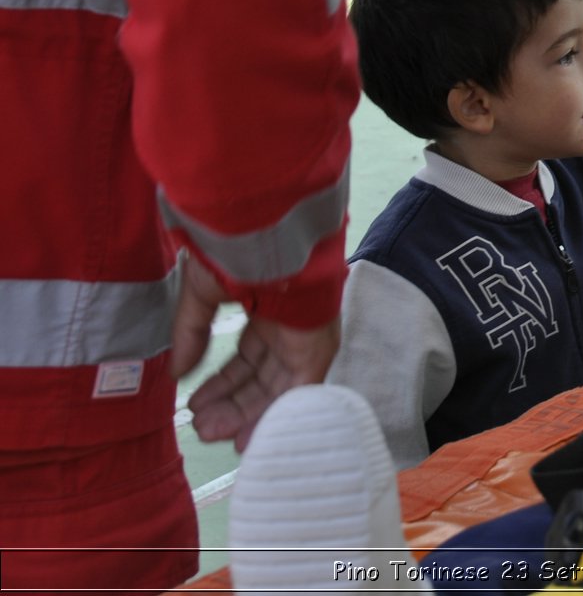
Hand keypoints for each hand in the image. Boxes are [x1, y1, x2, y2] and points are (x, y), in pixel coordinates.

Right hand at [172, 256, 340, 451]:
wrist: (266, 234)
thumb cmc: (235, 252)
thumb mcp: (202, 293)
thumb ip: (191, 333)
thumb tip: (176, 372)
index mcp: (266, 308)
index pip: (246, 358)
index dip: (222, 386)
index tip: (196, 406)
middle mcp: (289, 326)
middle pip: (262, 378)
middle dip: (232, 405)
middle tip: (202, 429)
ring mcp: (306, 336)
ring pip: (279, 388)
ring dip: (248, 415)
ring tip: (214, 435)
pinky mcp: (318, 345)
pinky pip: (300, 388)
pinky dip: (277, 413)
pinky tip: (248, 435)